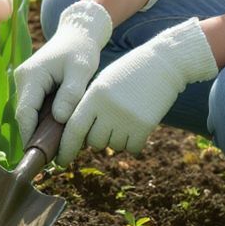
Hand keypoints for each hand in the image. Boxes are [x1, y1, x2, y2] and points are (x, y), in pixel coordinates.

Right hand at [13, 0, 113, 143]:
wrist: (77, 34)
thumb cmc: (80, 50)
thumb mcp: (81, 69)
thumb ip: (71, 92)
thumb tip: (59, 118)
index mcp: (32, 75)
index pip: (25, 112)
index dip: (30, 135)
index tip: (41, 155)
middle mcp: (22, 79)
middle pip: (24, 116)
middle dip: (36, 136)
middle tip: (54, 158)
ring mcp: (25, 83)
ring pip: (28, 114)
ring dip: (40, 130)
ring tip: (58, 149)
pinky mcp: (31, 86)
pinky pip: (34, 109)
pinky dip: (44, 121)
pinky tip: (58, 133)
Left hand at [57, 17, 217, 165]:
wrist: (163, 63)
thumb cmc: (129, 72)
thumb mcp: (103, 83)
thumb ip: (90, 106)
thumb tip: (80, 138)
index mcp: (94, 95)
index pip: (74, 128)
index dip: (66, 147)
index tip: (61, 161)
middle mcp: (108, 109)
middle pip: (94, 141)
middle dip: (97, 138)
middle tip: (108, 123)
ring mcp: (127, 118)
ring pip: (113, 146)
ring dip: (117, 139)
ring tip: (125, 116)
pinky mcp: (145, 126)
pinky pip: (132, 148)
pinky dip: (133, 142)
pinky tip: (137, 124)